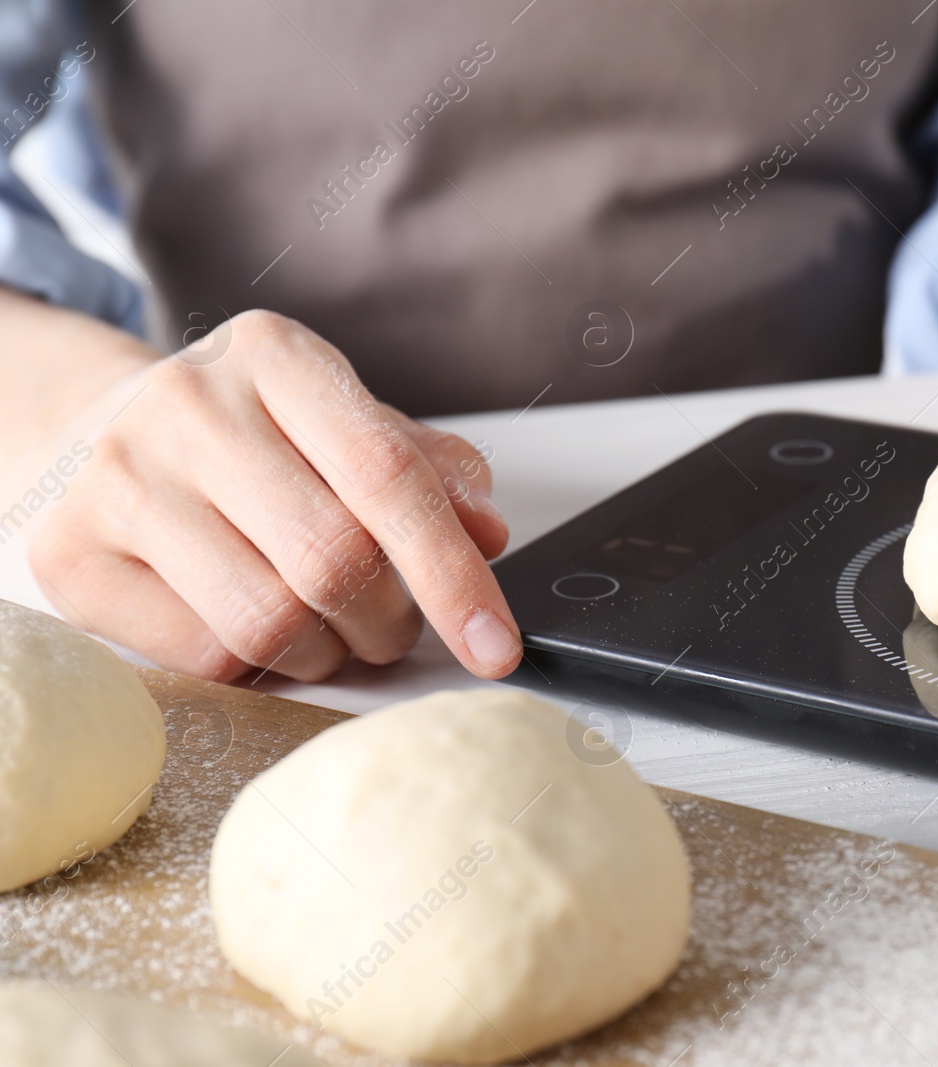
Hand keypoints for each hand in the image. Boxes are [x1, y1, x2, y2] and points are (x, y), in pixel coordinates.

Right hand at [28, 309, 522, 682]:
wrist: (95, 438)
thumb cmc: (252, 441)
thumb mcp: (347, 427)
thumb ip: (429, 473)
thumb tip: (487, 533)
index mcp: (275, 355)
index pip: (388, 476)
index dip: (453, 573)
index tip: (497, 644)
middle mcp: (189, 403)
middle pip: (335, 560)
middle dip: (392, 620)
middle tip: (395, 625)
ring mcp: (119, 479)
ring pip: (272, 620)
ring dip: (331, 652)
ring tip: (331, 628)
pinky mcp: (72, 558)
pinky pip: (208, 654)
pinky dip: (260, 666)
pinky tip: (256, 628)